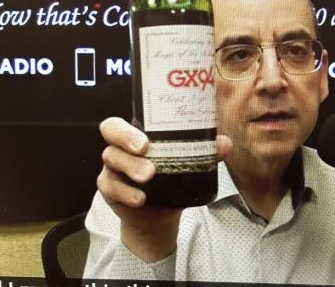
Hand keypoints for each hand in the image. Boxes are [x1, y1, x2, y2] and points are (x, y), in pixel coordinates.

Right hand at [96, 117, 231, 260]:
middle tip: (145, 149)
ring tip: (149, 176)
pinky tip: (140, 199)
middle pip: (111, 133)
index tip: (146, 139)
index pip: (122, 120)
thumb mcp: (187, 164)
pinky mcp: (110, 189)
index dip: (128, 126)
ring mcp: (112, 168)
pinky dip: (126, 193)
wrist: (160, 214)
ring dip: (131, 167)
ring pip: (112, 159)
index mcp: (137, 134)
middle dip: (126, 138)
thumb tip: (224, 143)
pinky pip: (111, 187)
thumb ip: (204, 151)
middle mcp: (121, 147)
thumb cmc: (170, 179)